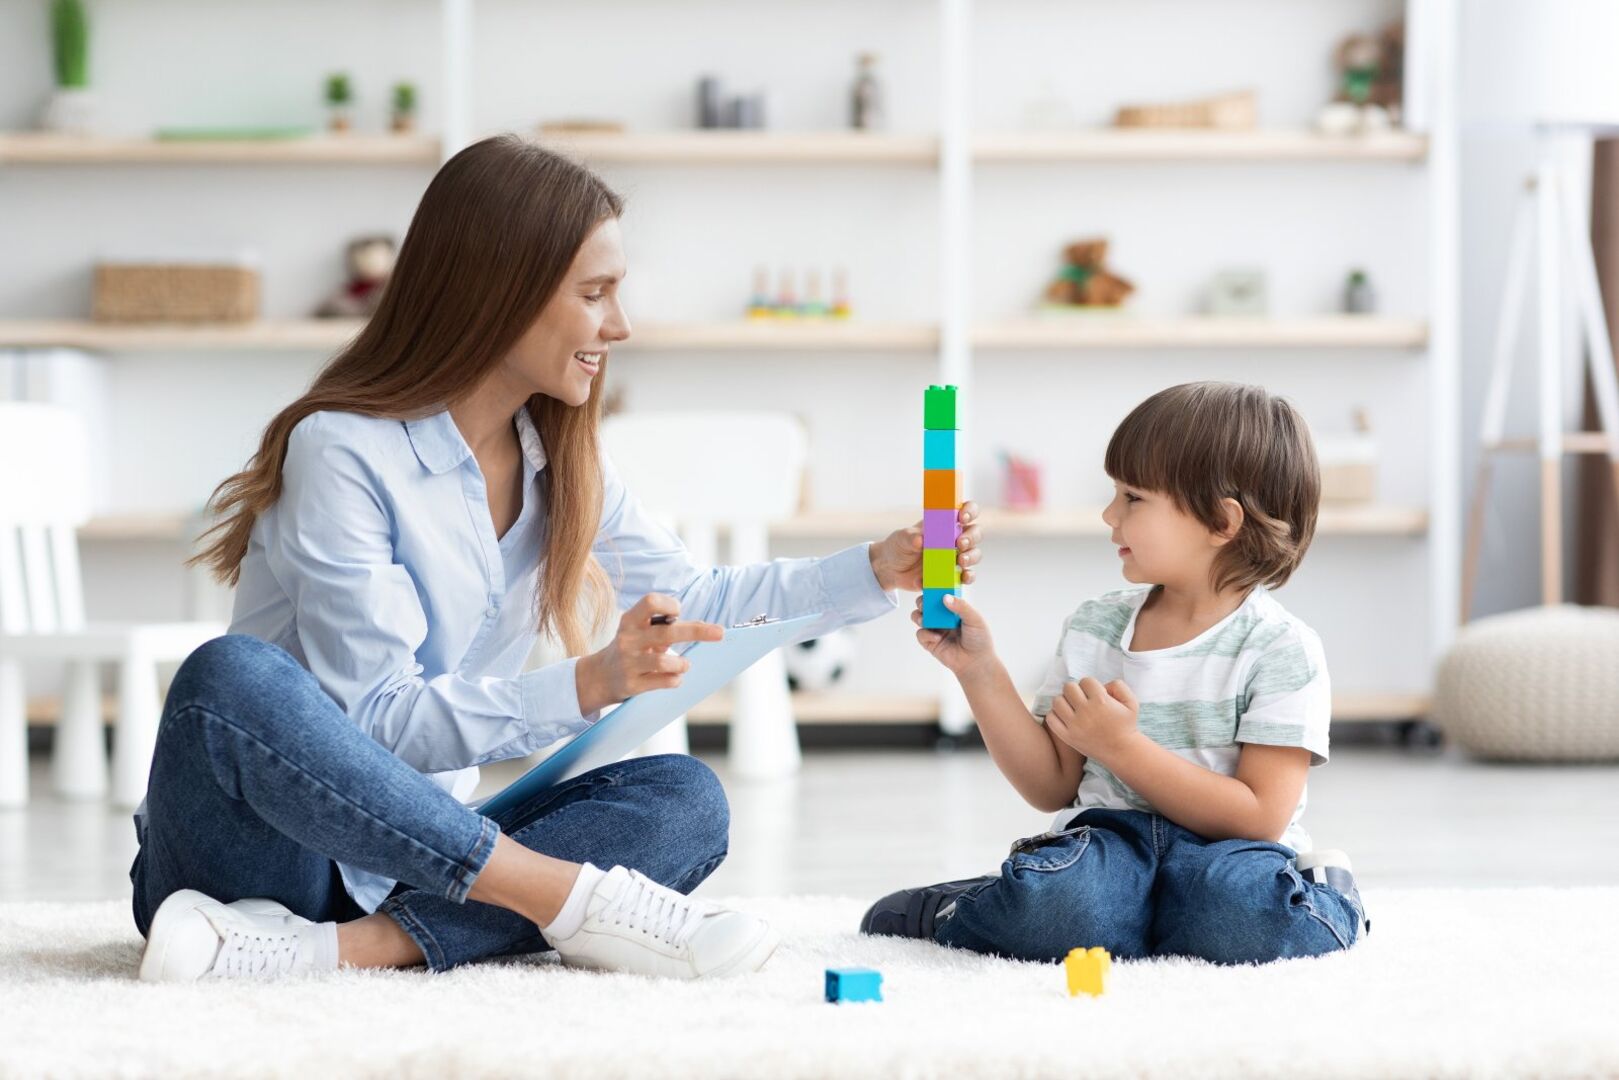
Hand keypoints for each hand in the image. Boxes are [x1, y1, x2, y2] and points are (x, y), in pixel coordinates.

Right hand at [575, 594, 723, 713]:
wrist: (600, 677)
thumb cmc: (632, 649)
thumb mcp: (641, 632)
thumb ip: (666, 627)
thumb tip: (705, 627)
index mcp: (630, 621)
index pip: (650, 601)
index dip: (669, 604)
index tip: (678, 613)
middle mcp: (628, 640)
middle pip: (667, 633)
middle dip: (697, 631)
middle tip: (719, 633)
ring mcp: (629, 663)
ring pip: (664, 661)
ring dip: (682, 663)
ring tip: (684, 664)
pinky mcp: (632, 684)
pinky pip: (664, 681)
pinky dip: (675, 679)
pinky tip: (675, 677)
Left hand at [869, 501, 981, 591]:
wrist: (890, 570)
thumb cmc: (898, 546)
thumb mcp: (901, 538)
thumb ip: (911, 537)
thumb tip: (920, 540)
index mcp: (944, 524)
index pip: (964, 512)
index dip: (969, 511)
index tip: (962, 517)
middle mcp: (953, 539)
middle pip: (975, 533)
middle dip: (971, 537)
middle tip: (960, 543)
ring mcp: (954, 557)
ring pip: (975, 554)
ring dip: (971, 556)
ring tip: (961, 561)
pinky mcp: (952, 575)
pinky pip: (967, 576)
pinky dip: (967, 576)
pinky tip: (962, 577)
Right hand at [911, 591, 995, 677]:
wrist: (976, 662)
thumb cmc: (979, 639)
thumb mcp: (974, 619)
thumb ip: (961, 607)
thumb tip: (945, 597)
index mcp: (953, 609)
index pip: (939, 595)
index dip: (933, 590)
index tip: (928, 585)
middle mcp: (941, 617)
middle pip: (925, 604)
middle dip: (922, 601)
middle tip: (924, 603)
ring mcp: (935, 629)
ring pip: (918, 617)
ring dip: (919, 616)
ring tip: (925, 619)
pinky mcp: (930, 642)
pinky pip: (920, 634)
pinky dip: (926, 634)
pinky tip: (937, 637)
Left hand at [1045, 678, 1140, 761]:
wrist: (1121, 751)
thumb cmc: (1126, 725)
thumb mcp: (1131, 702)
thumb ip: (1118, 686)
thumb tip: (1101, 685)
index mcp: (1101, 701)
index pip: (1085, 681)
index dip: (1090, 685)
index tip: (1094, 693)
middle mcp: (1086, 712)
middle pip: (1069, 688)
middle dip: (1076, 690)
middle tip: (1082, 698)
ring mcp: (1075, 725)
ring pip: (1057, 701)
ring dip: (1064, 701)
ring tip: (1073, 706)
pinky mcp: (1067, 736)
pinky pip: (1051, 718)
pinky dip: (1056, 714)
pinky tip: (1066, 716)